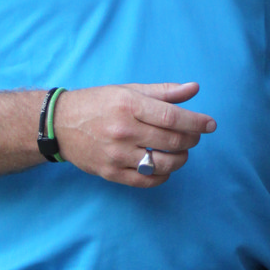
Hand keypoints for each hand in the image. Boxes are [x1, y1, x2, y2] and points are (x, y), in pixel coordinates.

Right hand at [55, 81, 215, 185]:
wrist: (59, 124)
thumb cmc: (97, 104)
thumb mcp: (128, 90)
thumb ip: (163, 92)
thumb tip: (194, 88)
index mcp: (129, 105)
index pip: (173, 117)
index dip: (196, 122)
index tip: (210, 124)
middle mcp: (123, 130)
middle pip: (172, 141)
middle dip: (191, 140)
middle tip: (194, 137)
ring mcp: (116, 154)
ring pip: (163, 163)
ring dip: (180, 159)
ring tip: (181, 152)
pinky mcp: (110, 173)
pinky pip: (147, 180)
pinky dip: (162, 176)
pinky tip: (165, 167)